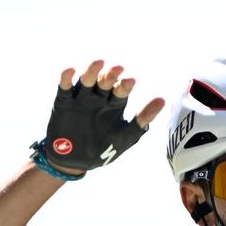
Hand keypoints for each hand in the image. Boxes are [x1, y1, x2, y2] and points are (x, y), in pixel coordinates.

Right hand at [44, 60, 165, 174]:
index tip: (131, 80)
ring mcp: (81, 99)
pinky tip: (70, 70)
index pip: (121, 90)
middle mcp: (98, 98)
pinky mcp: (64, 102)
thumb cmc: (104, 149)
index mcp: (114, 104)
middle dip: (111, 76)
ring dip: (92, 71)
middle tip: (118, 69)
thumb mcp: (126, 135)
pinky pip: (64, 87)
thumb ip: (143, 118)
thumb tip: (162, 99)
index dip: (125, 85)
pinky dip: (66, 78)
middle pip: (105, 82)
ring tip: (99, 63)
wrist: (76, 162)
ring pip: (86, 80)